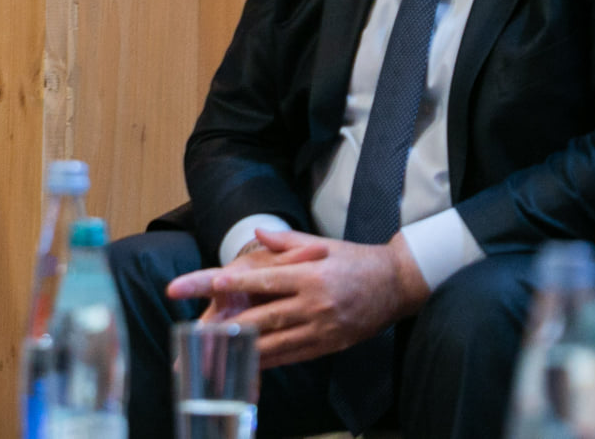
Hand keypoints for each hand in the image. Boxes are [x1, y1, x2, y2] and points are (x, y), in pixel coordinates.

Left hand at [165, 229, 429, 367]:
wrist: (396, 285)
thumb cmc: (355, 259)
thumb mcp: (323, 243)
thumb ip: (287, 240)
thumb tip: (257, 232)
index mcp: (310, 275)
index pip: (266, 279)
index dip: (237, 283)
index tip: (210, 284)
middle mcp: (315, 304)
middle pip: (264, 316)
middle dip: (227, 324)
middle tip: (197, 330)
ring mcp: (322, 328)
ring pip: (275, 343)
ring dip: (242, 349)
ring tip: (212, 353)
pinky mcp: (329, 345)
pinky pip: (293, 356)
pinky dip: (268, 361)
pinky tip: (245, 362)